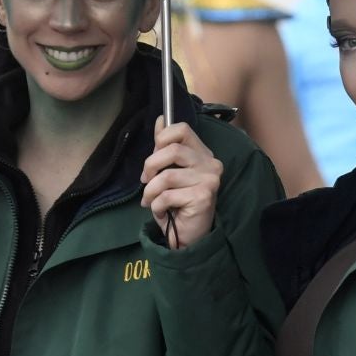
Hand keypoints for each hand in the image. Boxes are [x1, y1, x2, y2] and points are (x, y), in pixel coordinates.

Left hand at [140, 117, 222, 248]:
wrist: (189, 235)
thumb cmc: (178, 203)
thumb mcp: (169, 171)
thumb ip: (164, 147)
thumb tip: (159, 120)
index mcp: (203, 153)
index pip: (182, 129)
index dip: (161, 139)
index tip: (153, 158)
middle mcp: (211, 163)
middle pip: (171, 150)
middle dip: (150, 166)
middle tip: (145, 182)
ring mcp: (209, 180)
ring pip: (166, 176)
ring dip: (150, 191)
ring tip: (150, 201)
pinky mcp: (203, 197)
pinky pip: (167, 195)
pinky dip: (157, 206)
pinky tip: (161, 211)